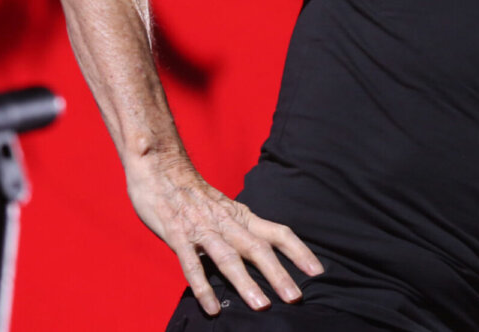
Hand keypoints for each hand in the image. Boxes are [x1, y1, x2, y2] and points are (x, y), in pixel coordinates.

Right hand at [126, 154, 323, 315]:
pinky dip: (203, 287)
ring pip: (229, 258)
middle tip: (296, 298)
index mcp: (242, 216)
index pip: (278, 233)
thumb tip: (265, 253)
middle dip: (278, 274)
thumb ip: (242, 229)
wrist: (161, 169)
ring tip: (261, 306)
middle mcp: (227, 223)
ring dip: (246, 283)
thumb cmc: (195, 194)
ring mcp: (202, 230)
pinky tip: (213, 308)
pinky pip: (191, 265)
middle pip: (258, 249)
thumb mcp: (226, 209)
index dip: (299, 252)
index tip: (317, 272)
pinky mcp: (177, 236)